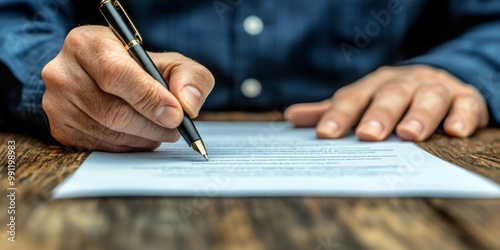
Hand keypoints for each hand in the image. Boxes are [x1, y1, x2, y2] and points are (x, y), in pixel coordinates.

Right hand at [41, 26, 213, 151]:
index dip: (149, 97)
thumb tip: (188, 105)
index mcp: (87, 43)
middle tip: (176, 129)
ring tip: (160, 130)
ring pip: (109, 133)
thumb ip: (190, 77)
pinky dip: (129, 147)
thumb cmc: (139, 69)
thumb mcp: (169, 63)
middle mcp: (63, 72)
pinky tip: (140, 136)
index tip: (176, 114)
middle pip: (113, 111)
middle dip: (153, 125)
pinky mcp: (60, 130)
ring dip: (144, 138)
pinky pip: (101, 147)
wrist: (103, 79)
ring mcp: (57, 103)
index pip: (116, 74)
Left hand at [285, 65, 488, 140]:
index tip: (326, 134)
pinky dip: (461, 116)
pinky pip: (465, 105)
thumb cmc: (390, 98)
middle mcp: (403, 83)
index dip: (340, 115)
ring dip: (419, 115)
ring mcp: (435, 88)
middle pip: (390, 96)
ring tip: (409, 135)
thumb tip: (290, 117)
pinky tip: (454, 131)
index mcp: (374, 85)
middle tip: (368, 135)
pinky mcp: (464, 98)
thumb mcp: (361, 101)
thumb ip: (331, 111)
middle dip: (379, 115)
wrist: (436, 83)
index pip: (354, 99)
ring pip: (427, 98)